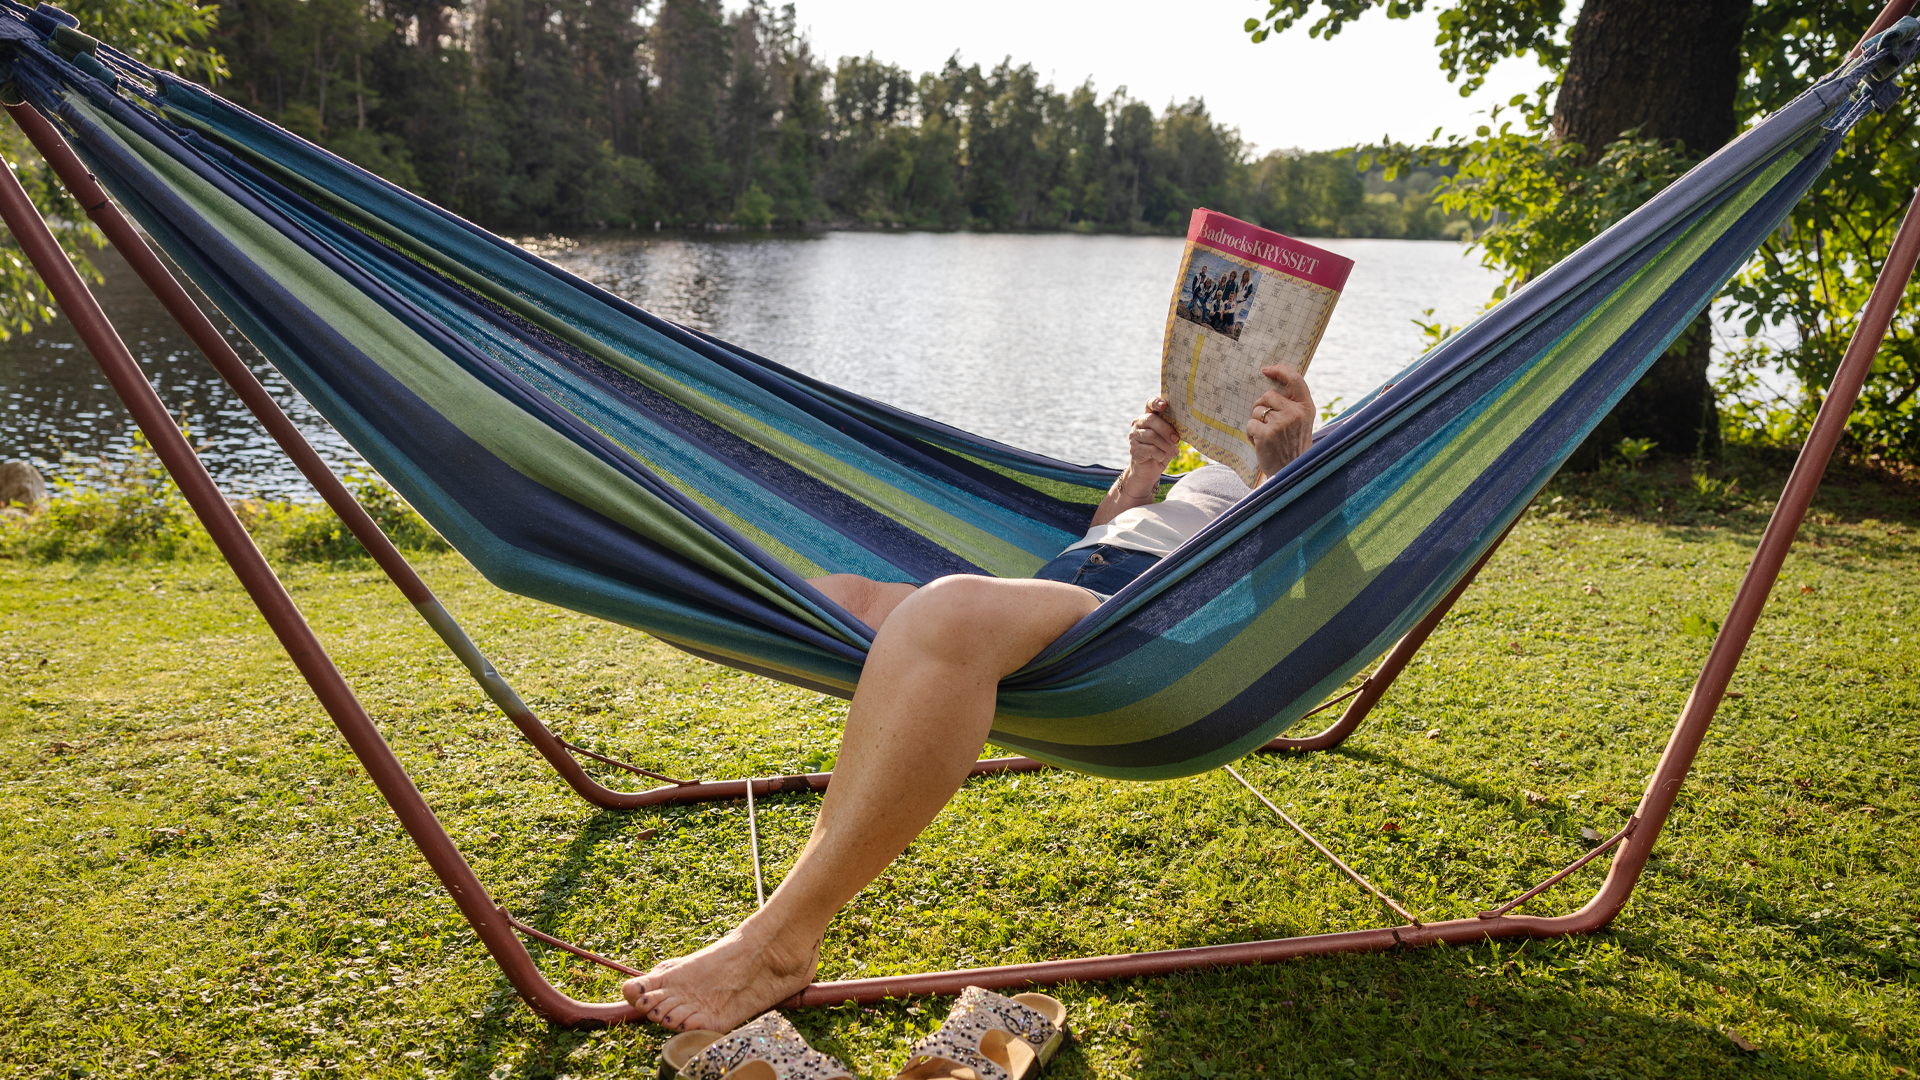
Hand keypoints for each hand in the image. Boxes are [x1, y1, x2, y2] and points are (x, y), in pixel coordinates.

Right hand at [1123, 396, 1178, 493]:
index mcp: (1148, 417)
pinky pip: (1150, 449)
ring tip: (1172, 451)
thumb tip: (1181, 431)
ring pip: (1152, 436)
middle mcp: (1138, 424)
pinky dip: (1160, 454)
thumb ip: (1173, 432)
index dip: (1156, 402)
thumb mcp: (1169, 440)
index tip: (1164, 405)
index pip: (1150, 403)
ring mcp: (1134, 436)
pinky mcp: (1133, 449)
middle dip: (1166, 429)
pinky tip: (1161, 457)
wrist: (1149, 471)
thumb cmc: (1161, 451)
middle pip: (1152, 420)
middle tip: (1176, 439)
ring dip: (1165, 445)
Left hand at [1247, 364, 1313, 481]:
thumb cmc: (1293, 446)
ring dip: (1256, 423)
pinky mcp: (1266, 434)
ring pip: (1257, 411)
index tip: (1267, 370)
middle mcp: (1295, 413)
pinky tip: (1260, 444)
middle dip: (1261, 406)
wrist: (1292, 472)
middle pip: (1267, 396)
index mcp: (1306, 408)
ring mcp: (1280, 423)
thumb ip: (1292, 405)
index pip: (1295, 380)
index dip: (1280, 371)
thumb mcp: (1301, 423)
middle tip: (1265, 422)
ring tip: (1266, 436)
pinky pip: (1250, 424)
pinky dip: (1251, 434)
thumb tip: (1270, 387)